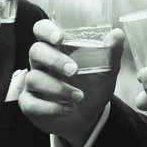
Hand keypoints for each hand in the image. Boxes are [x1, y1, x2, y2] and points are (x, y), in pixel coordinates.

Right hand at [21, 17, 121, 144]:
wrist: (89, 116)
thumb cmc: (92, 86)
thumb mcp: (106, 70)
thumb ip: (111, 52)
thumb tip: (117, 34)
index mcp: (57, 48)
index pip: (42, 30)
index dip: (47, 30)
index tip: (60, 38)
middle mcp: (41, 63)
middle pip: (36, 51)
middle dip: (55, 60)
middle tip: (74, 70)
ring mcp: (33, 83)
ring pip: (34, 78)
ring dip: (58, 88)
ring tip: (79, 97)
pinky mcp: (30, 104)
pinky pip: (31, 104)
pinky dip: (51, 108)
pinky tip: (69, 109)